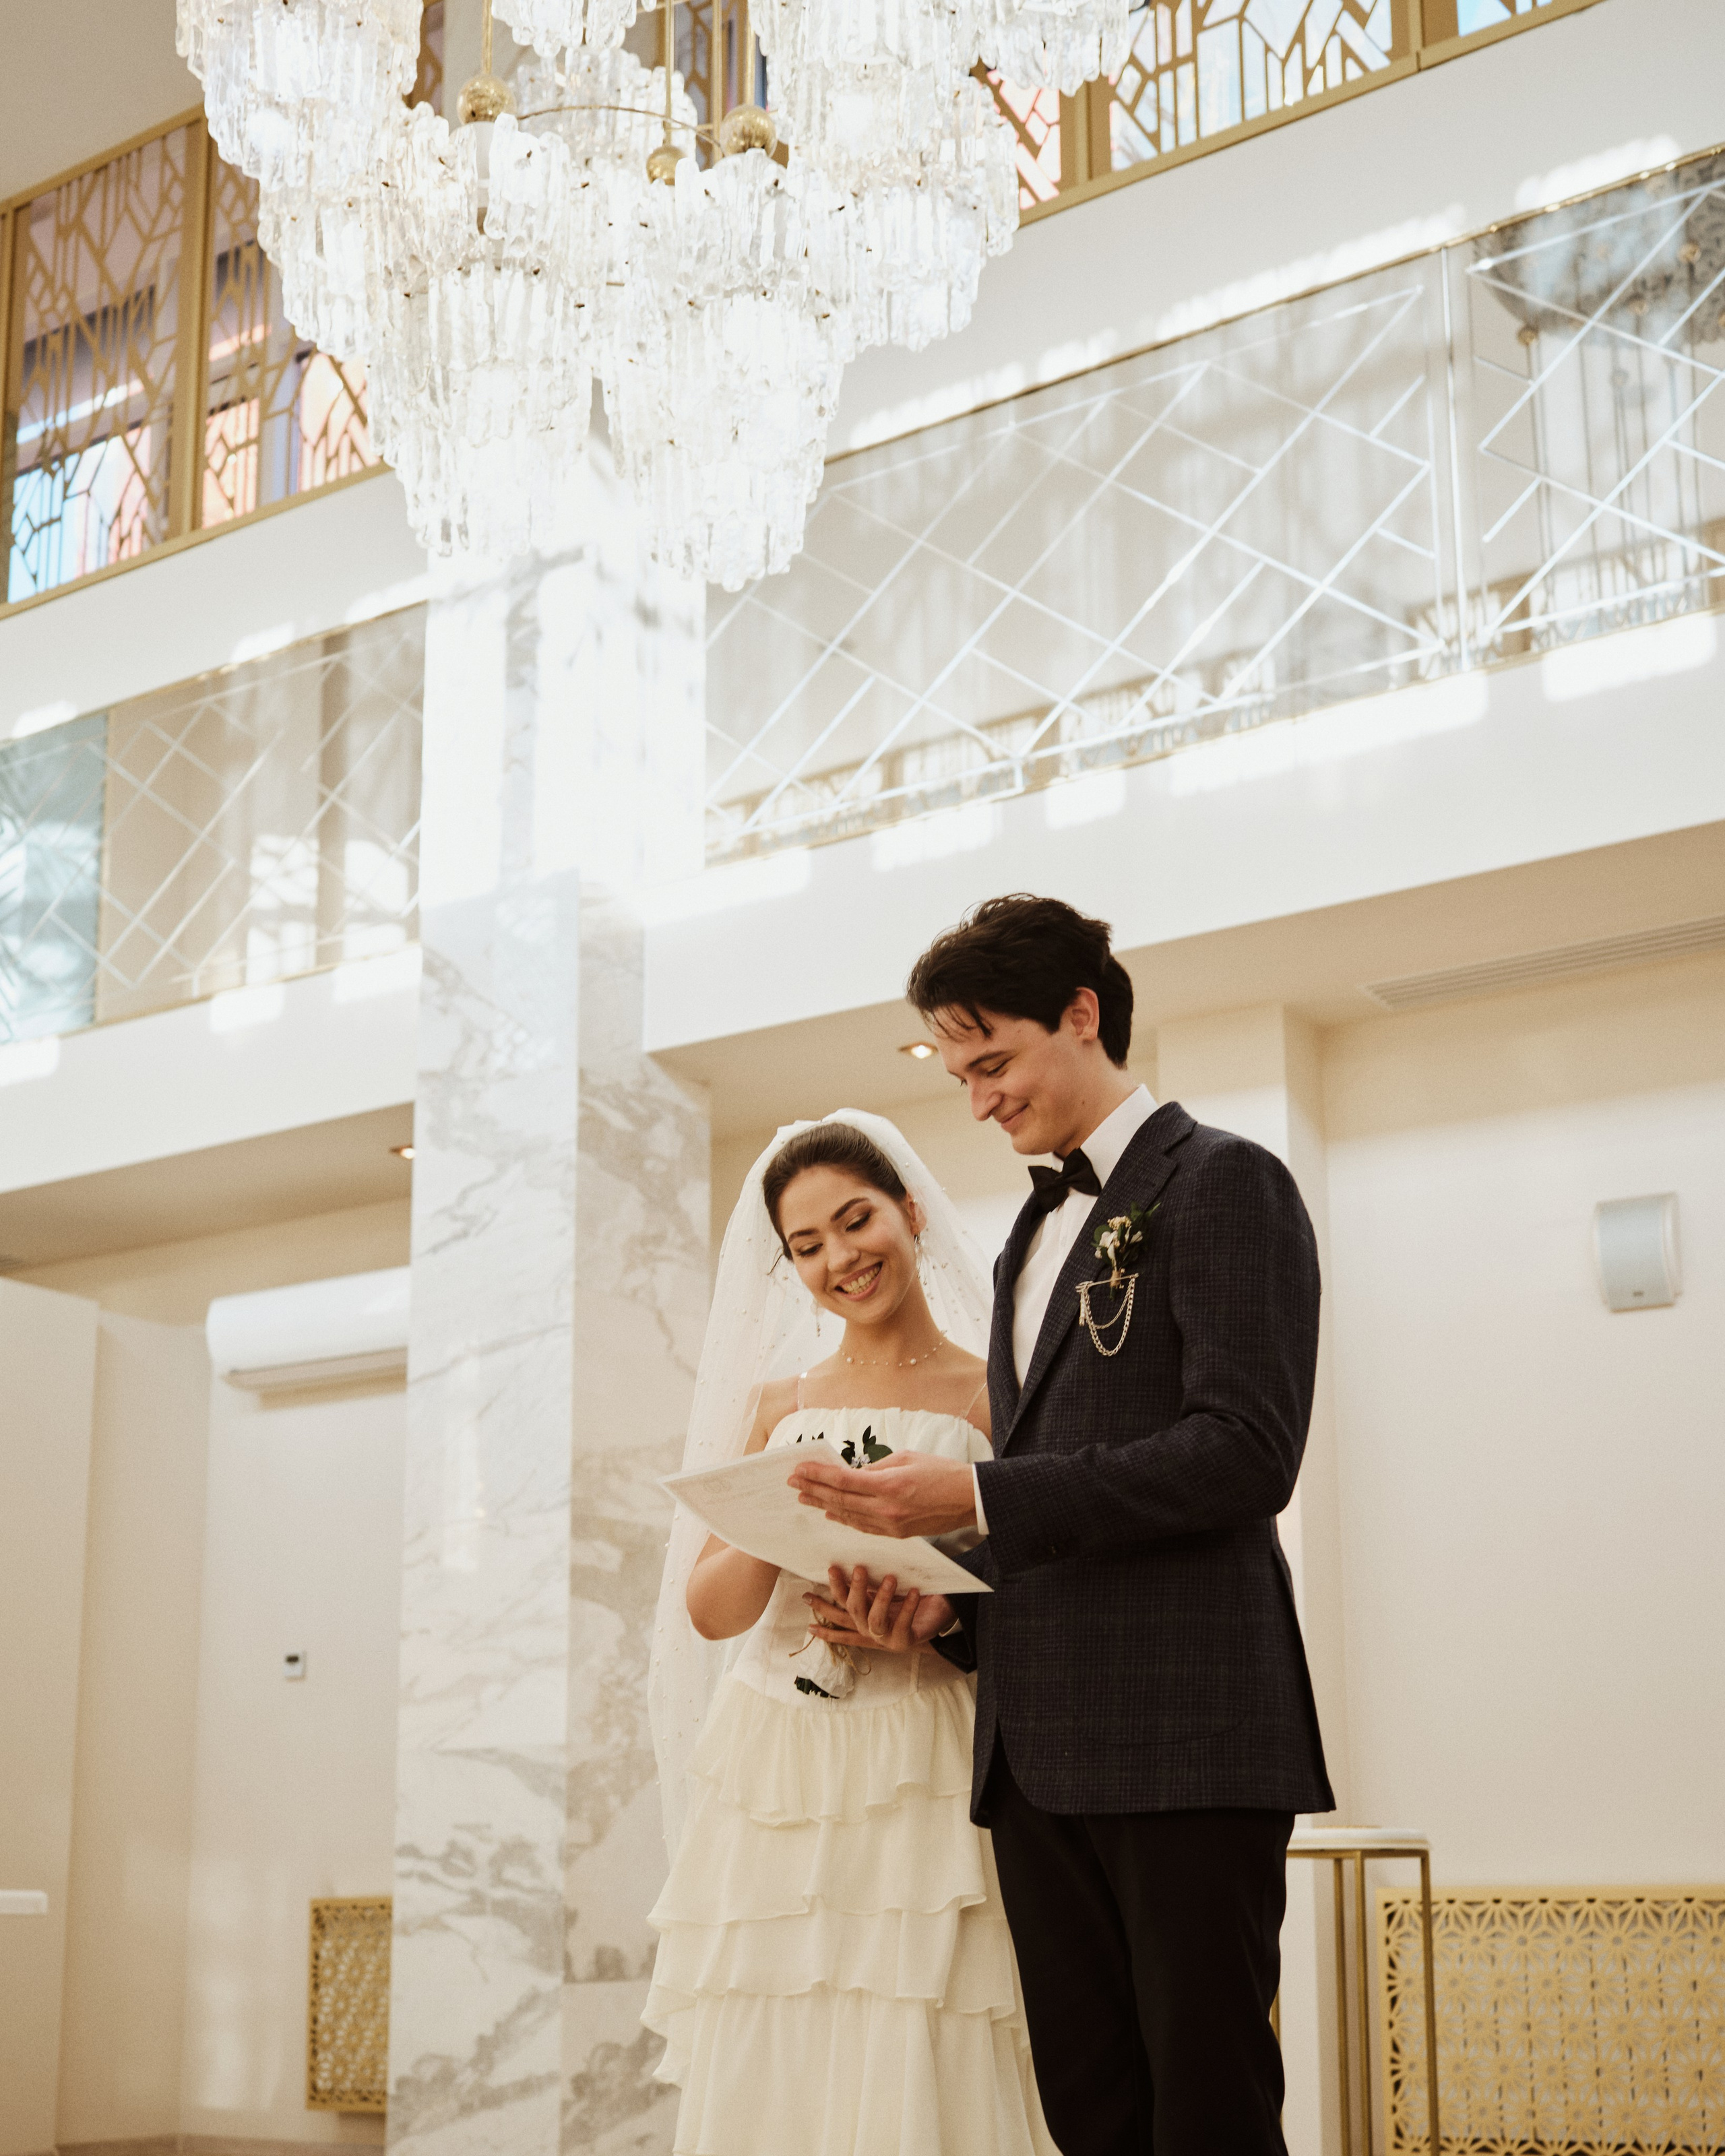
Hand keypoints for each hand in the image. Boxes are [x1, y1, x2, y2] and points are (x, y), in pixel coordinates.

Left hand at [787, 1450, 976, 1538]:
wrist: (968, 1499)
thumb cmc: (941, 1471)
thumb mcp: (905, 1458)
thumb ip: (876, 1468)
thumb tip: (854, 1474)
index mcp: (887, 1485)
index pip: (842, 1480)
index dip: (817, 1475)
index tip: (799, 1469)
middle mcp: (885, 1509)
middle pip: (839, 1500)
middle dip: (813, 1490)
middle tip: (793, 1483)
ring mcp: (890, 1525)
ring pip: (848, 1516)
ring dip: (823, 1506)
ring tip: (804, 1498)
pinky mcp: (896, 1534)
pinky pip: (863, 1527)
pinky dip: (844, 1519)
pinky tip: (831, 1514)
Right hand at [805, 1567, 954, 1654]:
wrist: (940, 1615)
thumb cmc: (911, 1597)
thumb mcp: (887, 1588)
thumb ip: (871, 1581)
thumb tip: (855, 1559)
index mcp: (862, 1617)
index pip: (837, 1610)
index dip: (821, 1605)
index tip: (804, 1596)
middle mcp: (869, 1629)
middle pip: (852, 1611)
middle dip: (852, 1589)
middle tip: (859, 1567)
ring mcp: (885, 1638)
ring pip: (874, 1619)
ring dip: (881, 1597)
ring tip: (891, 1578)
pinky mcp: (903, 1642)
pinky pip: (902, 1624)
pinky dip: (908, 1606)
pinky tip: (914, 1591)